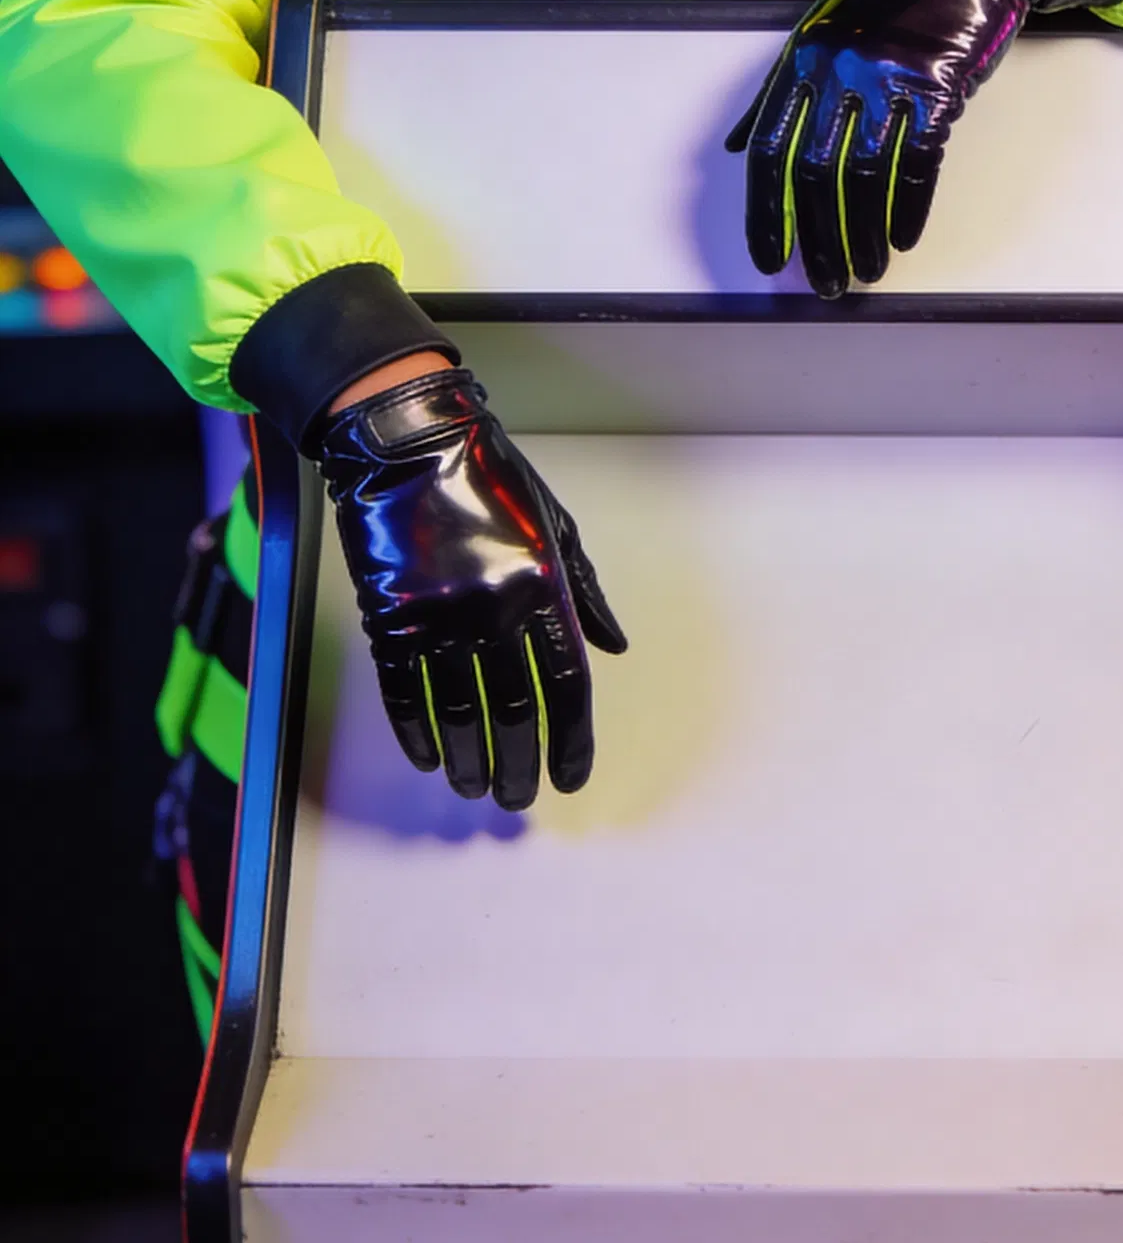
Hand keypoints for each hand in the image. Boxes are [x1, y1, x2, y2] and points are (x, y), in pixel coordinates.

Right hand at [314, 366, 626, 809]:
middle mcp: (494, 610)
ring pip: (457, 714)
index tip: (570, 778)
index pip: (567, 684)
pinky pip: (402, 694)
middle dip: (521, 765)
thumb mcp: (555, 524)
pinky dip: (416, 733)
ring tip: (476, 789)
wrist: (407, 442)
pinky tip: (429, 758)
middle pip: (515, 712)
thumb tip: (613, 646)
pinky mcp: (389, 618)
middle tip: (519, 800)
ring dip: (469, 761)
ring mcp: (438, 617)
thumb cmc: (490, 478)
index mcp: (542, 586)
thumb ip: (582, 591)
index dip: (572, 740)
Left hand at [727, 0, 1122, 299]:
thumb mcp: (817, 29)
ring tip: (866, 271)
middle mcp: (835, 70)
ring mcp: (885, 76)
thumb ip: (776, 89)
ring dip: (864, 235)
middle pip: (814, 175)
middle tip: (825, 283)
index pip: (770, 152)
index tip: (770, 261)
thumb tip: (740, 147)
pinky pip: (918, 162)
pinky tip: (903, 239)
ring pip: (865, 176)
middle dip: (818, 241)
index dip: (767, 215)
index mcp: (798, 60)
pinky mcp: (935, 85)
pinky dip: (910, 208)